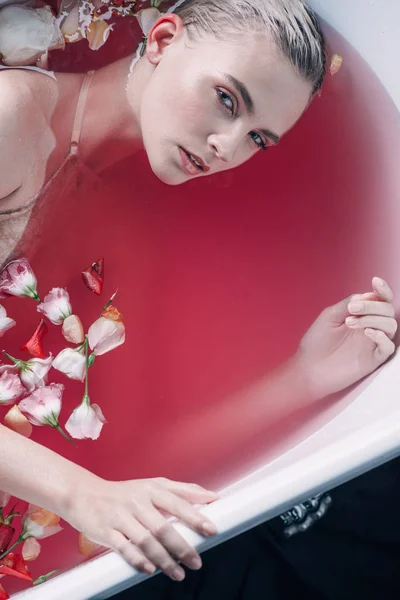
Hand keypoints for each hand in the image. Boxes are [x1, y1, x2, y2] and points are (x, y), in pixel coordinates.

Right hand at [66, 475, 217, 580]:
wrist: (84, 494)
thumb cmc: (124, 493)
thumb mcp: (153, 485)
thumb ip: (183, 491)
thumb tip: (213, 497)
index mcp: (151, 489)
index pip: (176, 503)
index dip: (194, 516)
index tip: (211, 530)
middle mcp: (136, 502)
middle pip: (162, 527)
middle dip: (182, 547)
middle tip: (196, 562)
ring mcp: (120, 517)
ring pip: (146, 541)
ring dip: (164, 560)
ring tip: (179, 573)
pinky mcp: (106, 531)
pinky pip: (124, 548)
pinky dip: (138, 560)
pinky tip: (151, 569)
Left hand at [296, 277, 396, 398]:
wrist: (308, 367)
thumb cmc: (316, 342)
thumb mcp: (329, 316)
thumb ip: (347, 304)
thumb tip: (367, 295)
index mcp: (362, 315)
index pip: (380, 300)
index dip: (382, 289)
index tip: (375, 281)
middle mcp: (371, 327)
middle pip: (388, 310)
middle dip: (372, 305)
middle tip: (351, 309)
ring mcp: (373, 343)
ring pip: (391, 325)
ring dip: (374, 319)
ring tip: (350, 322)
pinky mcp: (373, 359)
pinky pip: (389, 347)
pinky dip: (382, 337)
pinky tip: (368, 333)